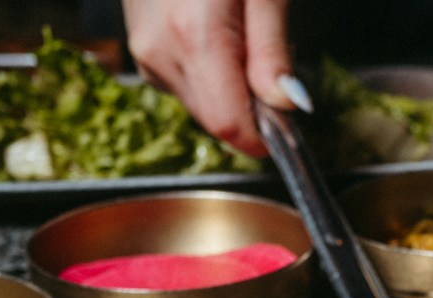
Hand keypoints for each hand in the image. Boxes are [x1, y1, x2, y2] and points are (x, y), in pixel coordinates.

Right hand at [125, 0, 293, 155]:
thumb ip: (272, 49)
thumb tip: (289, 105)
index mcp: (194, 38)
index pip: (231, 126)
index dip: (266, 133)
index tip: (290, 116)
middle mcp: (161, 53)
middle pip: (217, 121)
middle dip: (251, 106)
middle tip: (267, 52)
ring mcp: (146, 54)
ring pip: (202, 107)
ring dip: (231, 89)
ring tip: (239, 31)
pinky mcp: (143, 52)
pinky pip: (185, 84)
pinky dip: (210, 73)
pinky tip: (215, 31)